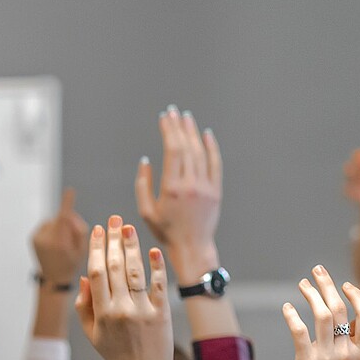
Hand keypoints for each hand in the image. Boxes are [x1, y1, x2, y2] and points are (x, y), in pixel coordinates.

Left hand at [32, 188, 88, 284]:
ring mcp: (38, 238)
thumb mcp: (82, 250)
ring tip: (64, 241)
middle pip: (61, 219)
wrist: (53, 278)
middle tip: (74, 236)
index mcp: (60, 244)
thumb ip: (79, 230)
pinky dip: (53, 229)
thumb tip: (70, 215)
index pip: (64, 218)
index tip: (70, 191)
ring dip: (61, 226)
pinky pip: (47, 225)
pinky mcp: (33, 237)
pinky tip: (56, 242)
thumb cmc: (71, 264)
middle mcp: (46, 239)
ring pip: (54, 221)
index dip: (67, 203)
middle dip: (70, 222)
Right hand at [76, 215, 173, 359]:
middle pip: (115, 267)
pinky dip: (157, 267)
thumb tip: (85, 276)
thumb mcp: (93, 334)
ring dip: (132, 247)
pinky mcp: (162, 314)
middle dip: (114, 240)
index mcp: (102, 313)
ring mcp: (143, 311)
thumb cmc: (117, 354)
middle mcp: (121, 309)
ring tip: (129, 228)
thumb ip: (85, 306)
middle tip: (114, 220)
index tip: (98, 231)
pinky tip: (153, 250)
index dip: (97, 249)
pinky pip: (160, 285)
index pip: (96, 273)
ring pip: (135, 272)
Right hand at [136, 106, 221, 275]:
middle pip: (186, 147)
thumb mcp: (146, 211)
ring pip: (200, 153)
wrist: (192, 248)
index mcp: (171, 188)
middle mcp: (191, 185)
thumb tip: (146, 160)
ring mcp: (206, 188)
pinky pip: (215, 165)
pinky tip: (206, 135)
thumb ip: (142, 184)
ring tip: (186, 118)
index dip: (168, 131)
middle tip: (173, 111)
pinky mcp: (216, 192)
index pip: (172, 150)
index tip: (164, 118)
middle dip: (179, 127)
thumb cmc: (165, 231)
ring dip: (193, 133)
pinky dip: (212, 148)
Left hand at [281, 265, 359, 359]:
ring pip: (320, 314)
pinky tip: (288, 307)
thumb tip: (349, 322)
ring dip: (310, 294)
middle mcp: (347, 353)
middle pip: (339, 308)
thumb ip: (356, 348)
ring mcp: (326, 358)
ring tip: (303, 284)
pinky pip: (299, 330)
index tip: (344, 284)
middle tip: (318, 270)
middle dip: (328, 284)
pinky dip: (293, 315)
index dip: (356, 295)